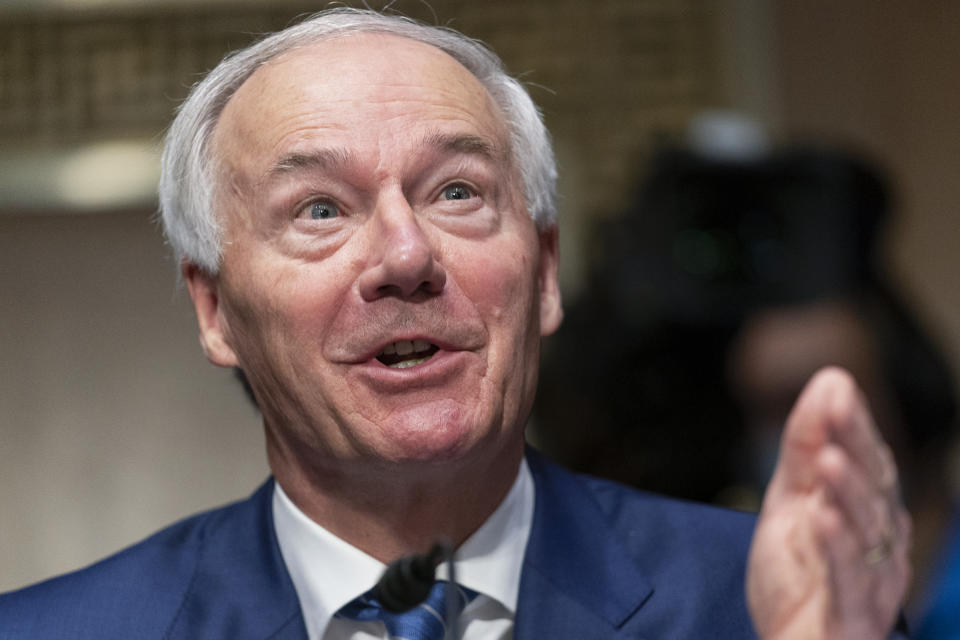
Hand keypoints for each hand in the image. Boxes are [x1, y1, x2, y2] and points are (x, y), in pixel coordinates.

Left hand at [746, 367, 911, 639]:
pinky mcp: (853, 616)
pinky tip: (823, 517)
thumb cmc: (800, 575)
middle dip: (854, 446)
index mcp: (868, 512)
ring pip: (865, 530)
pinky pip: (849, 579)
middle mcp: (879, 542)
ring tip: (828, 458)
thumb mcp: (790, 500)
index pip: (867, 460)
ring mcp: (871, 580)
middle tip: (837, 408)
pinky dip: (838, 548)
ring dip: (848, 491)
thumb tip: (831, 379)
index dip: (853, 425)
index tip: (836, 386)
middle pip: (872, 488)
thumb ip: (804, 447)